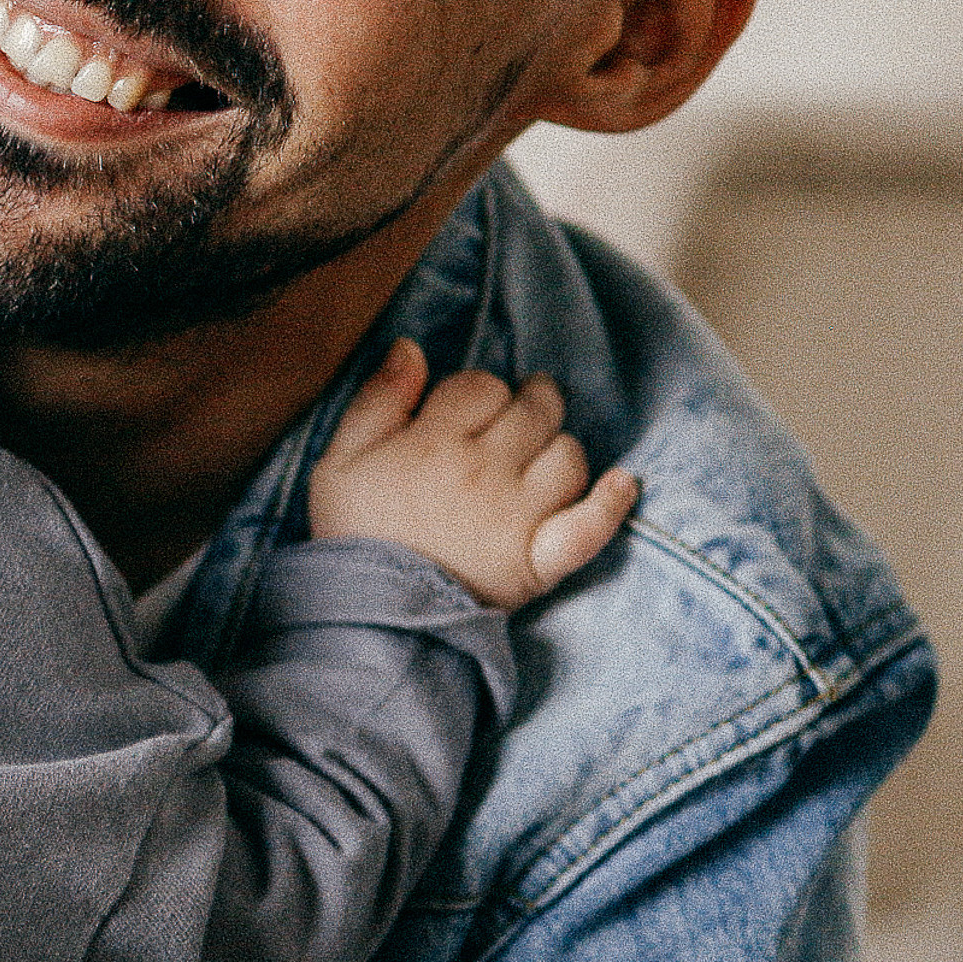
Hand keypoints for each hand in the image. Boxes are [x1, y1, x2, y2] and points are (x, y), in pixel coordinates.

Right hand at [307, 339, 638, 609]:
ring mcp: (519, 516)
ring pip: (567, 458)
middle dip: (529, 402)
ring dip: (560, 446)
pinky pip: (590, 527)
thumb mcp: (338, 458)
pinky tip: (623, 483)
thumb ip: (378, 399)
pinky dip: (611, 504)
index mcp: (435, 441)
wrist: (366, 613)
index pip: (480, 385)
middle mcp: (485, 471)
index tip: (462, 409)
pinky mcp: (539, 560)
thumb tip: (411, 347)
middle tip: (521, 410)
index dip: (476, 390)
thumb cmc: (351, 532)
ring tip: (543, 452)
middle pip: (533, 412)